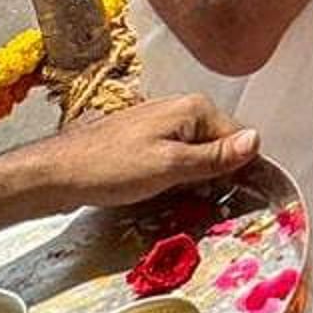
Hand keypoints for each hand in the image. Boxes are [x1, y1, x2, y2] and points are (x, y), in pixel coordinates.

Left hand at [39, 94, 259, 207]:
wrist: (55, 174)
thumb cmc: (110, 169)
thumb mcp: (170, 167)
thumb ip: (216, 156)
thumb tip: (257, 140)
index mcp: (195, 109)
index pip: (239, 138)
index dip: (240, 169)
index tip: (236, 198)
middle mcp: (182, 108)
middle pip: (219, 144)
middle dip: (215, 174)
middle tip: (202, 204)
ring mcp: (162, 122)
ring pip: (196, 153)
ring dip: (193, 178)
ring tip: (179, 200)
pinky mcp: (145, 138)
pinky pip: (175, 156)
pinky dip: (175, 175)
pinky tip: (161, 192)